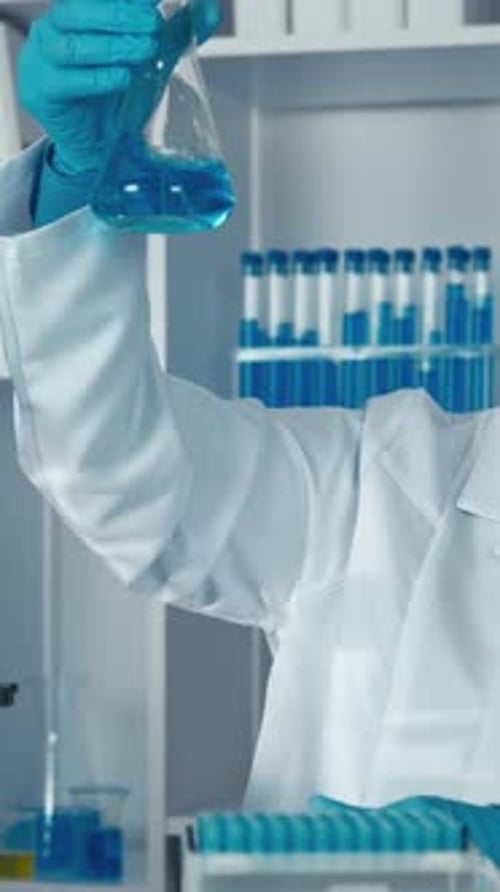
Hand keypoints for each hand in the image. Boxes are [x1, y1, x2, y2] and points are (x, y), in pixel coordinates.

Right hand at [18, 0, 220, 175]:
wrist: (101, 147)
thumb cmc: (121, 97)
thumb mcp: (152, 59)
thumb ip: (176, 32)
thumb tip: (210, 7)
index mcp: (77, 13)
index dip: (123, 0)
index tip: (153, 2)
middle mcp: (53, 29)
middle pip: (78, 10)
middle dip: (119, 14)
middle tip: (154, 24)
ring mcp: (42, 59)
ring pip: (71, 43)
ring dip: (112, 45)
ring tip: (145, 50)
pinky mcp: (40, 92)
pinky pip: (65, 81)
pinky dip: (97, 78)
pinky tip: (124, 78)